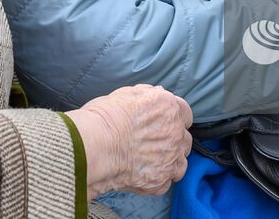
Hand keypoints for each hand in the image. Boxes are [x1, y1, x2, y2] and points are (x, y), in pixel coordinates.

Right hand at [68, 85, 192, 199]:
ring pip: (180, 164)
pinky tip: (144, 175)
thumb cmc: (104, 118)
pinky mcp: (159, 181)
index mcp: (168, 108)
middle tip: (154, 143)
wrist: (94, 147)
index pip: (185, 113)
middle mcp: (174, 133)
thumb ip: (148, 95)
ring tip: (152, 162)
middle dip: (173, 141)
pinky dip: (157, 181)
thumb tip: (156, 94)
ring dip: (170, 162)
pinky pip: (166, 183)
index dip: (174, 118)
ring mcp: (169, 159)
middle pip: (184, 139)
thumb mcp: (126, 94)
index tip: (165, 123)